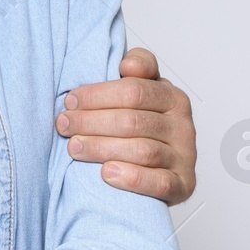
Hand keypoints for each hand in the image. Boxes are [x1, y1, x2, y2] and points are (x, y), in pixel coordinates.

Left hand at [58, 46, 196, 205]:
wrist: (161, 167)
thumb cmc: (141, 125)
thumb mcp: (140, 90)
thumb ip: (136, 69)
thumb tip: (128, 65)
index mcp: (171, 97)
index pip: (133, 90)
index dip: (96, 95)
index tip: (70, 101)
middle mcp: (182, 125)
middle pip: (132, 121)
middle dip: (90, 122)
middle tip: (64, 125)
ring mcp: (185, 156)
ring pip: (142, 150)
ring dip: (102, 148)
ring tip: (74, 148)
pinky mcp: (184, 184)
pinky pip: (160, 182)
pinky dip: (132, 178)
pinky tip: (107, 173)